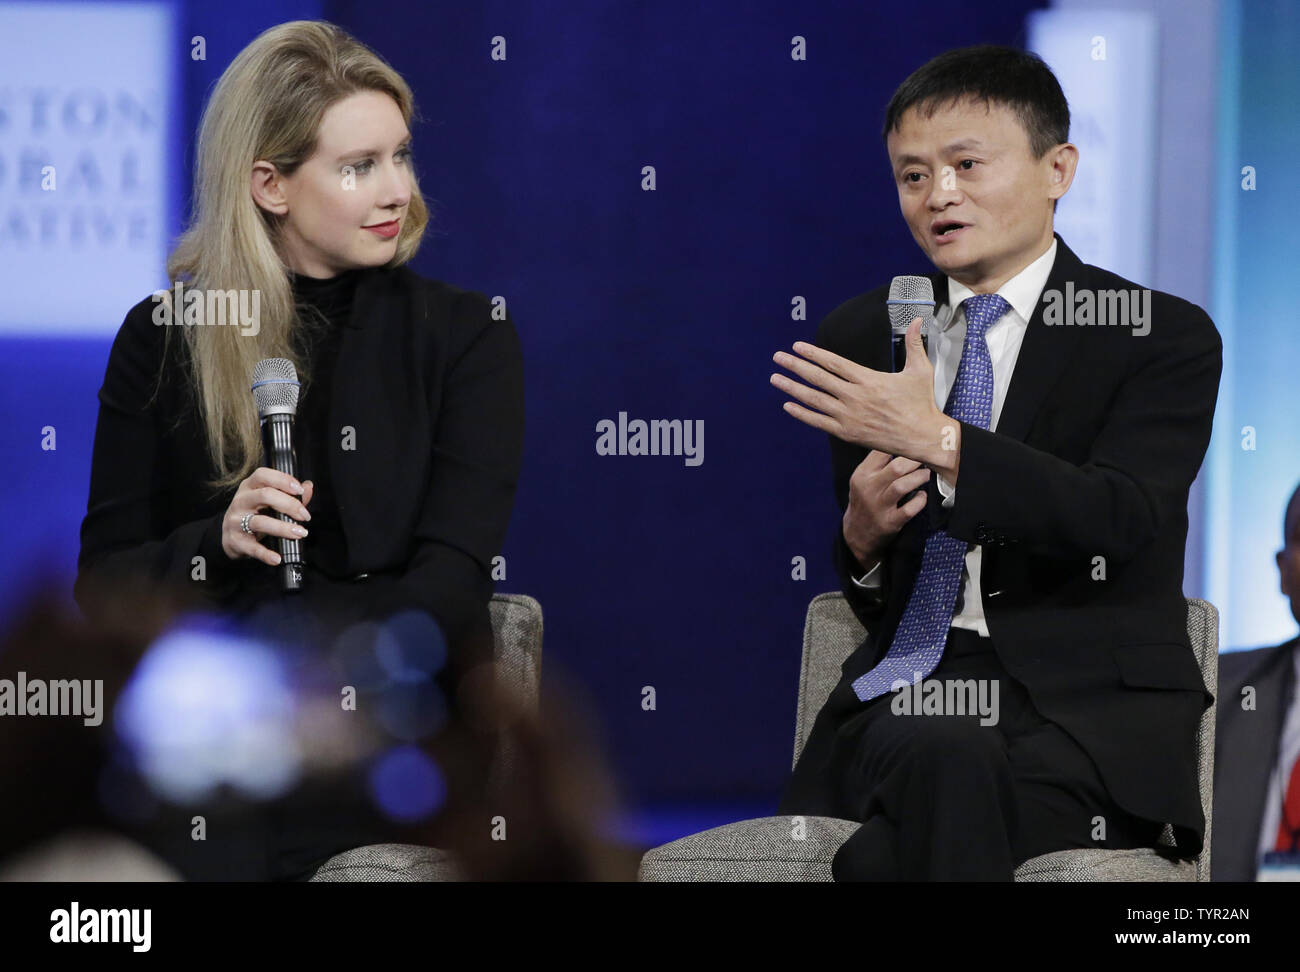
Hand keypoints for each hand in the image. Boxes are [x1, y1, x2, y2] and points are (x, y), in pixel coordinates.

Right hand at [220, 467, 313, 564]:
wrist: (230, 537)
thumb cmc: (254, 514)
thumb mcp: (269, 501)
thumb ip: (290, 495)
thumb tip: (308, 487)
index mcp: (249, 487)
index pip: (263, 475)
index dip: (283, 480)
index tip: (300, 490)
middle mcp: (241, 501)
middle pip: (264, 495)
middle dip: (289, 505)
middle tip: (305, 516)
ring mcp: (236, 521)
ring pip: (260, 522)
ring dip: (283, 528)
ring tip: (300, 533)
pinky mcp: (235, 540)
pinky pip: (252, 547)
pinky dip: (265, 554)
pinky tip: (277, 558)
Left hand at [771, 317, 951, 468]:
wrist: (923, 437)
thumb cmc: (921, 403)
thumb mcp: (920, 370)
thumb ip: (913, 344)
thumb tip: (915, 319)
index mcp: (868, 379)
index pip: (833, 362)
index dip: (813, 353)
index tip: (797, 346)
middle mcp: (854, 396)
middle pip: (818, 378)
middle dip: (795, 366)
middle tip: (778, 357)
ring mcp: (849, 416)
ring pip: (814, 399)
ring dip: (792, 387)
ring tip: (775, 378)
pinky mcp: (847, 433)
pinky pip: (818, 422)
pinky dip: (802, 413)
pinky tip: (788, 405)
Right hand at [843, 451, 928, 569]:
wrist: (857, 533)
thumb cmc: (864, 501)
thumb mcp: (862, 480)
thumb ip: (877, 464)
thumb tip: (902, 444)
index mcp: (862, 475)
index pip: (880, 452)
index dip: (900, 445)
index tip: (913, 444)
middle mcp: (869, 489)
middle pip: (896, 467)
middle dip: (915, 461)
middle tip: (926, 459)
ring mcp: (879, 506)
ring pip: (902, 486)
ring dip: (919, 478)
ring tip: (926, 474)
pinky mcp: (890, 522)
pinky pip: (909, 509)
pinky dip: (920, 501)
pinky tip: (922, 496)